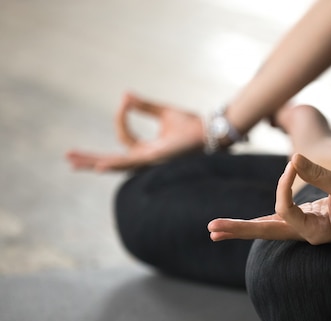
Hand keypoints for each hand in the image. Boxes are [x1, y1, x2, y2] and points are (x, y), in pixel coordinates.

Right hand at [66, 92, 204, 171]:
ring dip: (95, 162)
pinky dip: (116, 163)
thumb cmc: (193, 125)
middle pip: (113, 160)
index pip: (124, 137)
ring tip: (74, 162)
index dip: (121, 118)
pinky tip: (101, 166)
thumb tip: (126, 95)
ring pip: (117, 164)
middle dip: (90, 159)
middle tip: (68, 158)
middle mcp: (147, 158)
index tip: (126, 100)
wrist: (211, 131)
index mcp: (148, 149)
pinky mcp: (157, 159)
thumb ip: (145, 106)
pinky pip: (132, 163)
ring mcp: (151, 162)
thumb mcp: (164, 112)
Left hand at [208, 153, 330, 243]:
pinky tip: (245, 224)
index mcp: (316, 232)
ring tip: (215, 230)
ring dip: (243, 228)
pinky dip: (260, 221)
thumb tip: (293, 158)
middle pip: (266, 233)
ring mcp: (305, 227)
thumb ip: (319, 174)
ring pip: (269, 228)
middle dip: (239, 229)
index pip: (285, 210)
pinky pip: (279, 220)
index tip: (294, 162)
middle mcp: (307, 233)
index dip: (283, 185)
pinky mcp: (307, 218)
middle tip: (211, 229)